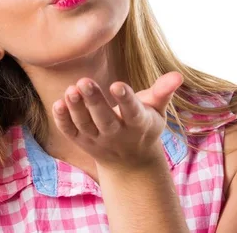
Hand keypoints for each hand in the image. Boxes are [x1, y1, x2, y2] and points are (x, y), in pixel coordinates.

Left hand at [52, 71, 183, 169]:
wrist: (130, 162)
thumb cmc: (144, 125)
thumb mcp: (158, 110)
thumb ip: (163, 91)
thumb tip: (178, 74)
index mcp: (138, 124)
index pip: (131, 112)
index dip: (125, 99)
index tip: (117, 85)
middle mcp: (117, 134)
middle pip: (104, 119)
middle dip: (94, 101)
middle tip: (83, 81)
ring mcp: (97, 139)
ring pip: (85, 125)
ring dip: (76, 108)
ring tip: (71, 89)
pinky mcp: (82, 141)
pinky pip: (70, 132)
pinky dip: (63, 120)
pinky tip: (58, 103)